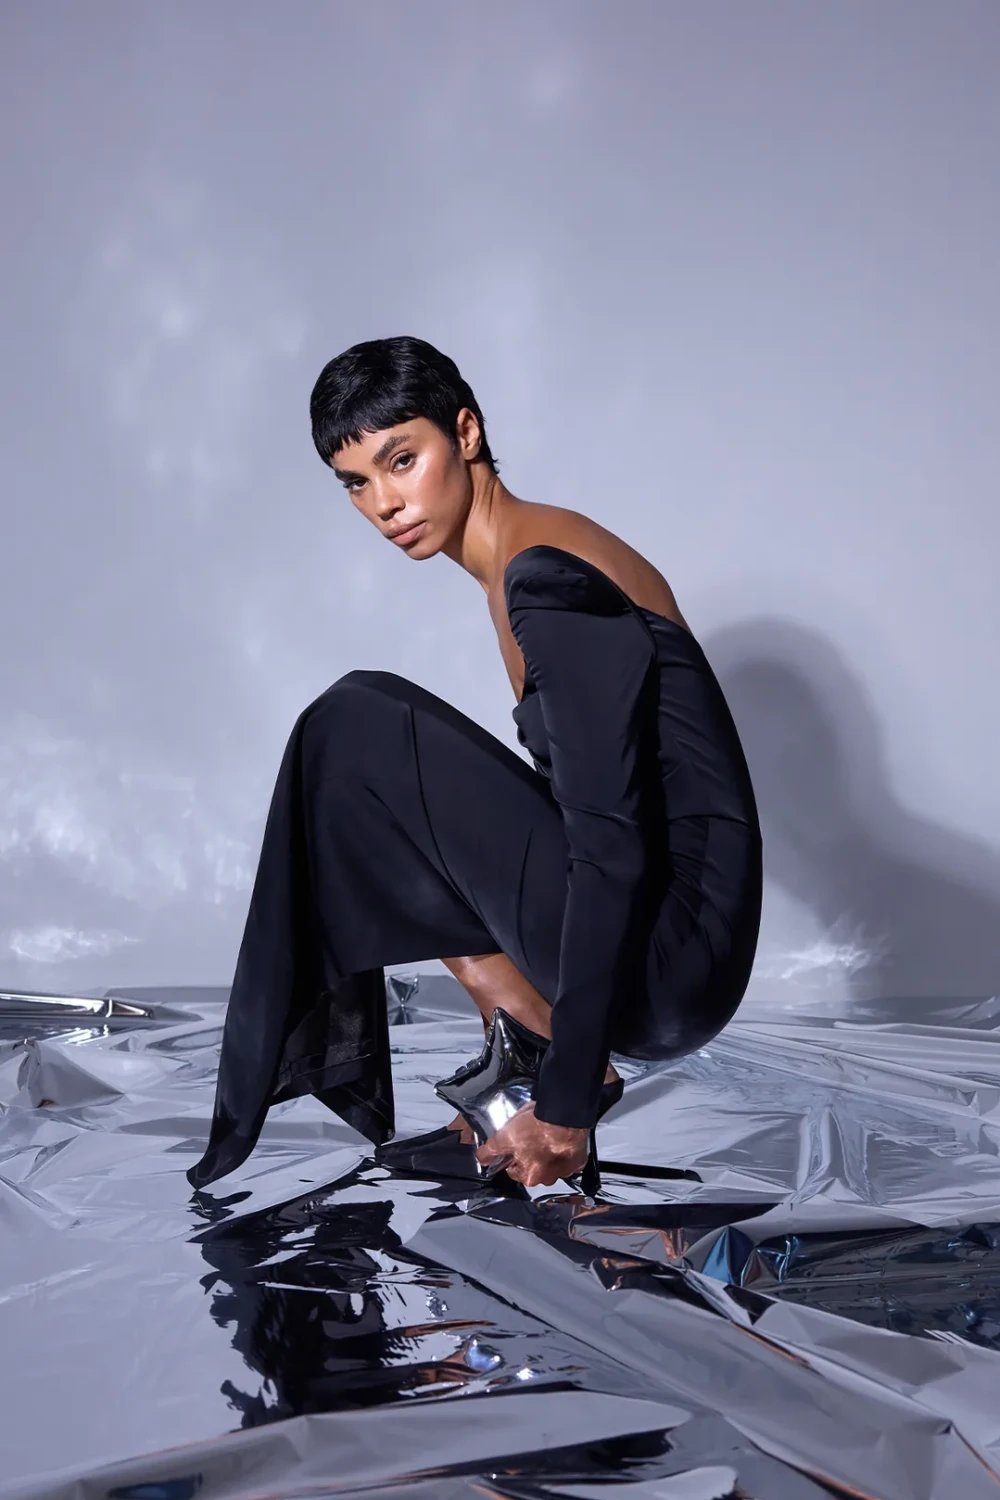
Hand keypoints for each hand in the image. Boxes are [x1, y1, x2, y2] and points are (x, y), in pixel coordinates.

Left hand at [475, 1100, 589, 1186]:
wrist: (564, 1114)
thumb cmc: (537, 1126)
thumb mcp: (504, 1136)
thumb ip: (490, 1151)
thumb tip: (482, 1158)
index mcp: (531, 1176)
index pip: (514, 1172)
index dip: (512, 1157)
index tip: (514, 1145)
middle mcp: (549, 1178)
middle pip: (534, 1170)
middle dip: (531, 1157)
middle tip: (530, 1137)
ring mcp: (566, 1170)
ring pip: (552, 1165)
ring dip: (548, 1155)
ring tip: (544, 1136)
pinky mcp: (579, 1159)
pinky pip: (569, 1159)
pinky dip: (564, 1152)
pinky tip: (559, 1139)